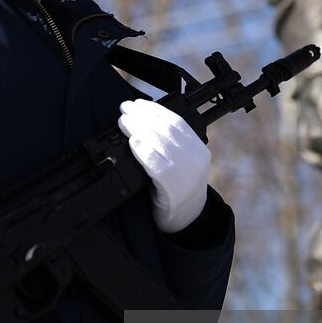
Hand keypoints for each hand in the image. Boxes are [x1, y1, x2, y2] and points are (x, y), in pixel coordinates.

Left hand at [118, 99, 210, 233]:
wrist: (186, 219)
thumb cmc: (178, 188)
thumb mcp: (181, 162)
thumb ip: (170, 145)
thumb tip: (143, 121)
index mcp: (199, 148)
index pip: (176, 122)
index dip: (155, 110)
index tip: (138, 103)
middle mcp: (195, 157)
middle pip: (166, 129)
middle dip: (143, 115)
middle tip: (125, 108)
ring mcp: (185, 171)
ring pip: (160, 142)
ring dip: (138, 128)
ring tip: (123, 121)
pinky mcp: (172, 186)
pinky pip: (155, 163)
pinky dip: (143, 150)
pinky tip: (133, 142)